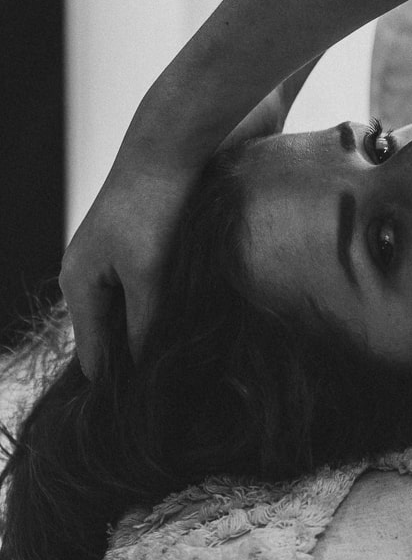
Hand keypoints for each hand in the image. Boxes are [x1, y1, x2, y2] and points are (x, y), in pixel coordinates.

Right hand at [59, 159, 198, 378]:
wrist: (166, 150)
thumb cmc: (152, 210)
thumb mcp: (148, 275)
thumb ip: (144, 323)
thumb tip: (142, 366)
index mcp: (78, 284)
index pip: (93, 353)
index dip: (118, 381)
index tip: (143, 409)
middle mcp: (86, 275)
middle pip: (109, 335)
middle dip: (135, 358)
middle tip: (169, 389)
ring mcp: (109, 260)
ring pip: (128, 313)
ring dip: (150, 332)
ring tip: (180, 362)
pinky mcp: (133, 246)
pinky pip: (142, 292)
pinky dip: (160, 308)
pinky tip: (186, 321)